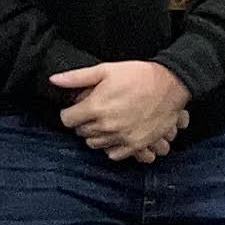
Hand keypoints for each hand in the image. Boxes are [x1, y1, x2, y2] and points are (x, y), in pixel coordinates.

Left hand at [50, 59, 189, 163]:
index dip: (70, 112)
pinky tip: (116, 134)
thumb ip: (77, 78)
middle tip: (92, 113)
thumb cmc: (137, 75)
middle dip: (83, 123)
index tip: (77, 108)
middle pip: (81, 133)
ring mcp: (122, 138)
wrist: (171, 85)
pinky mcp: (136, 145)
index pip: (67, 119)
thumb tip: (53, 80)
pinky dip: (112, 146)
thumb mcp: (105, 70)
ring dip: (96, 135)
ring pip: (95, 144)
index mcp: (95, 108)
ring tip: (105, 122)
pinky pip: (114, 154)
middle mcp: (106, 126)